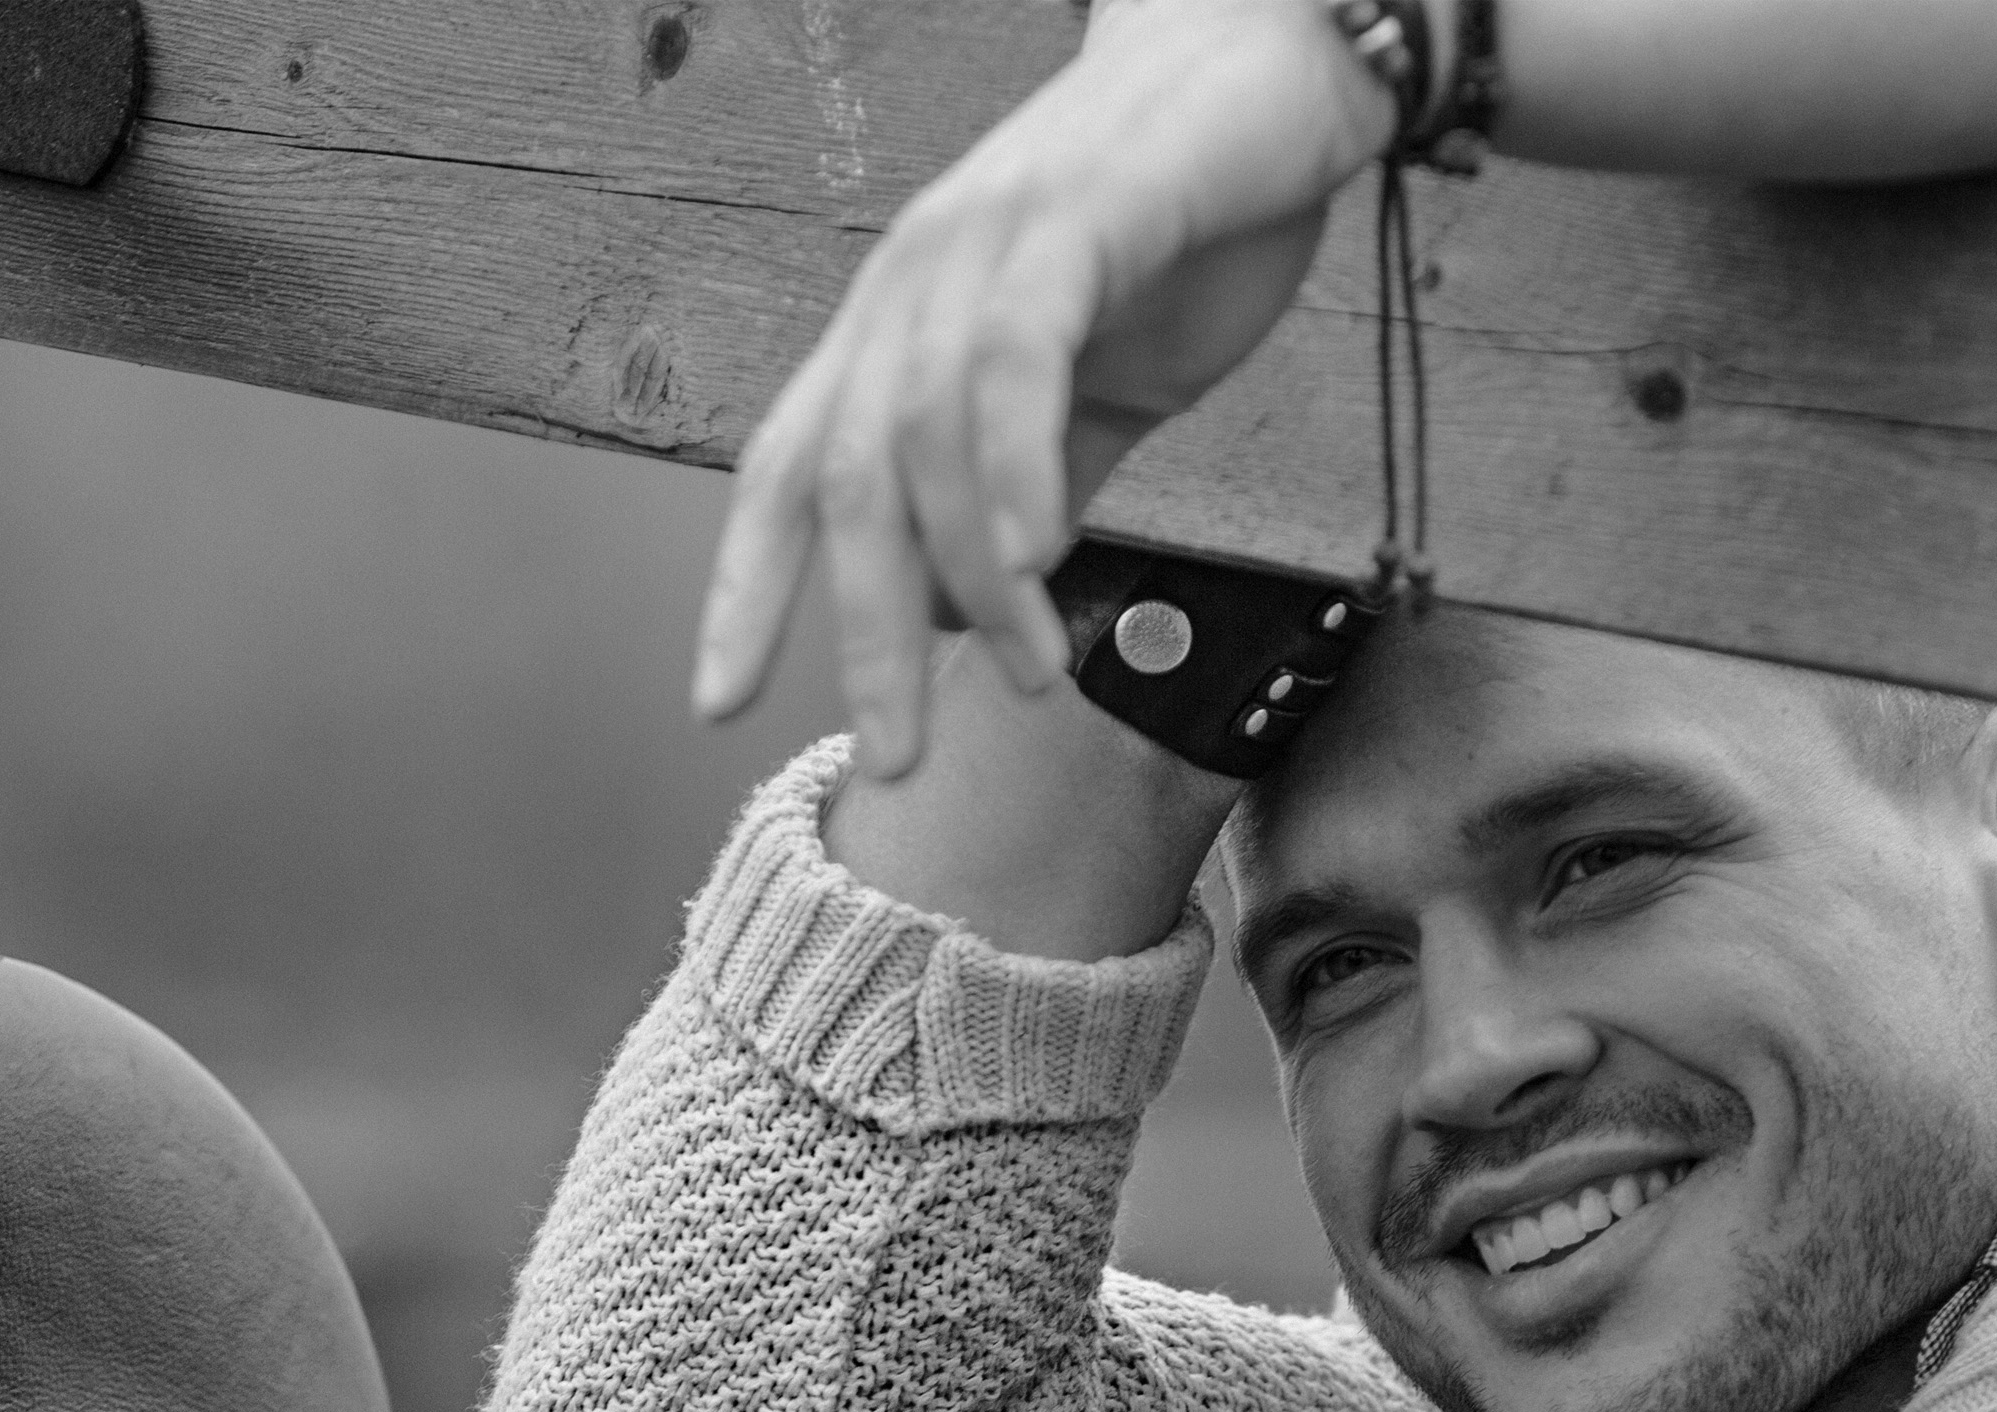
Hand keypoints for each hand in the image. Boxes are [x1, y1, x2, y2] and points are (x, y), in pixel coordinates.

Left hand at [695, 0, 1398, 776]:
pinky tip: (1036, 559)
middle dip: (862, 633)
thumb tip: (1003, 589)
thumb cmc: (1193, 221)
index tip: (717, 702)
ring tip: (1032, 676)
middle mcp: (912, 283)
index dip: (746, 585)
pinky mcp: (1069, 217)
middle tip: (897, 756)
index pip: (792, 468)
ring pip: (927, 437)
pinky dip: (1012, 466)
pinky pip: (1015, 356)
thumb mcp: (1107, 382)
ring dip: (974, 578)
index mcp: (904, 326)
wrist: (1279, 64)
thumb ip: (1049, 476)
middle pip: (848, 480)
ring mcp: (981, 243)